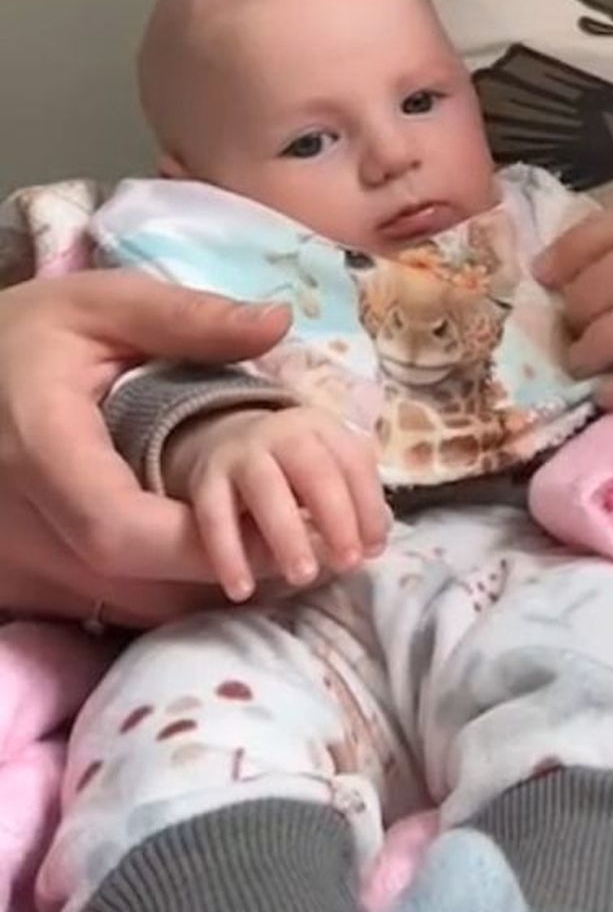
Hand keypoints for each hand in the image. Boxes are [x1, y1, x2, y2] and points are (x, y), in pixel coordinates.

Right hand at [0, 271, 292, 622]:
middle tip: (286, 541)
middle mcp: (18, 525)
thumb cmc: (21, 334)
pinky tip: (194, 553)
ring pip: (116, 607)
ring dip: (188, 588)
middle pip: (127, 584)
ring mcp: (14, 562)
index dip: (201, 544)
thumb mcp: (98, 304)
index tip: (274, 529)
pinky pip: (97, 606)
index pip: (120, 530)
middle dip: (213, 572)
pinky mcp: (19, 579)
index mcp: (41, 453)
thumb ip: (184, 319)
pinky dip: (154, 589)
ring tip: (256, 546)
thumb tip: (277, 322)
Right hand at [164, 401, 389, 601]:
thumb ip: (352, 503)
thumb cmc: (293, 472)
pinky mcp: (205, 479)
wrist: (226, 444)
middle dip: (336, 519)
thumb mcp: (327, 473)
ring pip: (266, 490)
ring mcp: (241, 453)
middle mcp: (283, 434)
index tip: (375, 549)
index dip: (368, 506)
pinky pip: (214, 517)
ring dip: (288, 535)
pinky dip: (228, 554)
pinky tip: (241, 589)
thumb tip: (373, 541)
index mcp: (322, 429)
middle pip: (315, 471)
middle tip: (348, 563)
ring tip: (303, 577)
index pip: (354, 463)